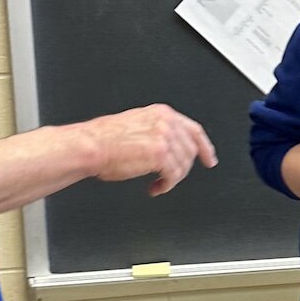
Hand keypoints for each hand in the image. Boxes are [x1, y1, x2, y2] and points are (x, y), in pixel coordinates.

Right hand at [85, 105, 217, 195]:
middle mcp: (166, 122)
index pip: (193, 130)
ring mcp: (165, 137)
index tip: (209, 159)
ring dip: (172, 178)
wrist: (90, 146)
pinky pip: (174, 176)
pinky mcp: (160, 155)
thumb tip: (170, 148)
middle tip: (170, 178)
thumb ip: (157, 131)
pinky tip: (155, 187)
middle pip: (190, 150)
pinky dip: (166, 185)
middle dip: (183, 168)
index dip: (204, 147)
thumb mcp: (136, 124)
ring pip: (183, 165)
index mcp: (161, 113)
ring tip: (158, 183)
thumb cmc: (104, 140)